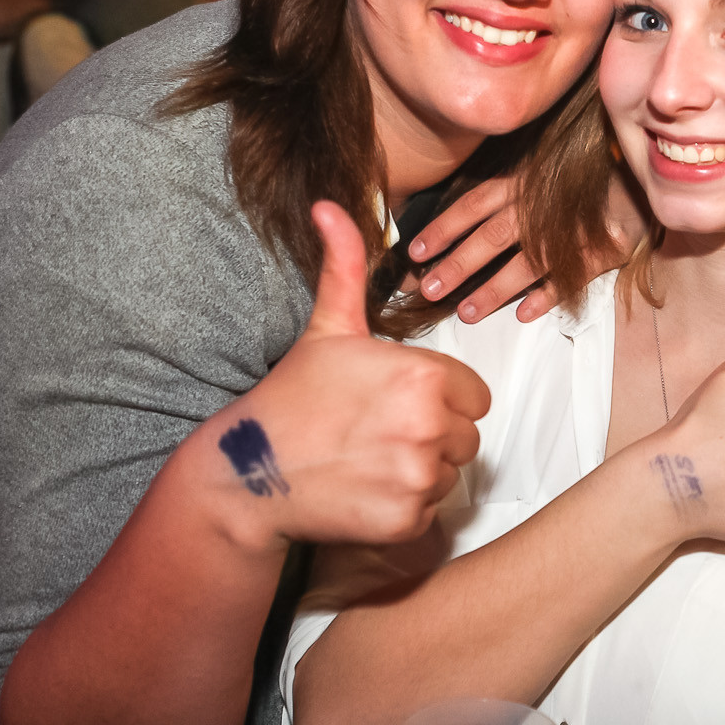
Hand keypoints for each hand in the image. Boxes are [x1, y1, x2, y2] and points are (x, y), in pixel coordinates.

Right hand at [219, 201, 490, 550]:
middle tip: (377, 432)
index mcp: (425, 376)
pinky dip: (403, 505)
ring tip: (369, 459)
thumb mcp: (328, 328)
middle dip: (432, 435)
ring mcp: (419, 476)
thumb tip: (329, 204)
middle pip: (467, 436)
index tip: (394, 402)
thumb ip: (345, 265)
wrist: (250, 472)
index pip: (474, 396)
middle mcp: (430, 425)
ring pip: (450, 473)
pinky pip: (431, 510)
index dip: (439, 398)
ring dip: (420, 470)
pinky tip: (364, 489)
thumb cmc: (295, 397)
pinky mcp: (408, 520)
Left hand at [408, 175, 641, 323]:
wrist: (637, 182)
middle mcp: (540, 206)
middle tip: (429, 289)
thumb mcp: (535, 177)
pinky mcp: (601, 250)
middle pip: (491, 237)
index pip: (471, 206)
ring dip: (493, 289)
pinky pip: (569, 278)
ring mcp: (570, 230)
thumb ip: (502, 197)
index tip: (415, 253)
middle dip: (457, 265)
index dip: (442, 229)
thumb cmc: (576, 183)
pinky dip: (545, 296)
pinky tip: (523, 314)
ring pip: (525, 262)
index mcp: (520, 184)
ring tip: (466, 312)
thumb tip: (455, 229)